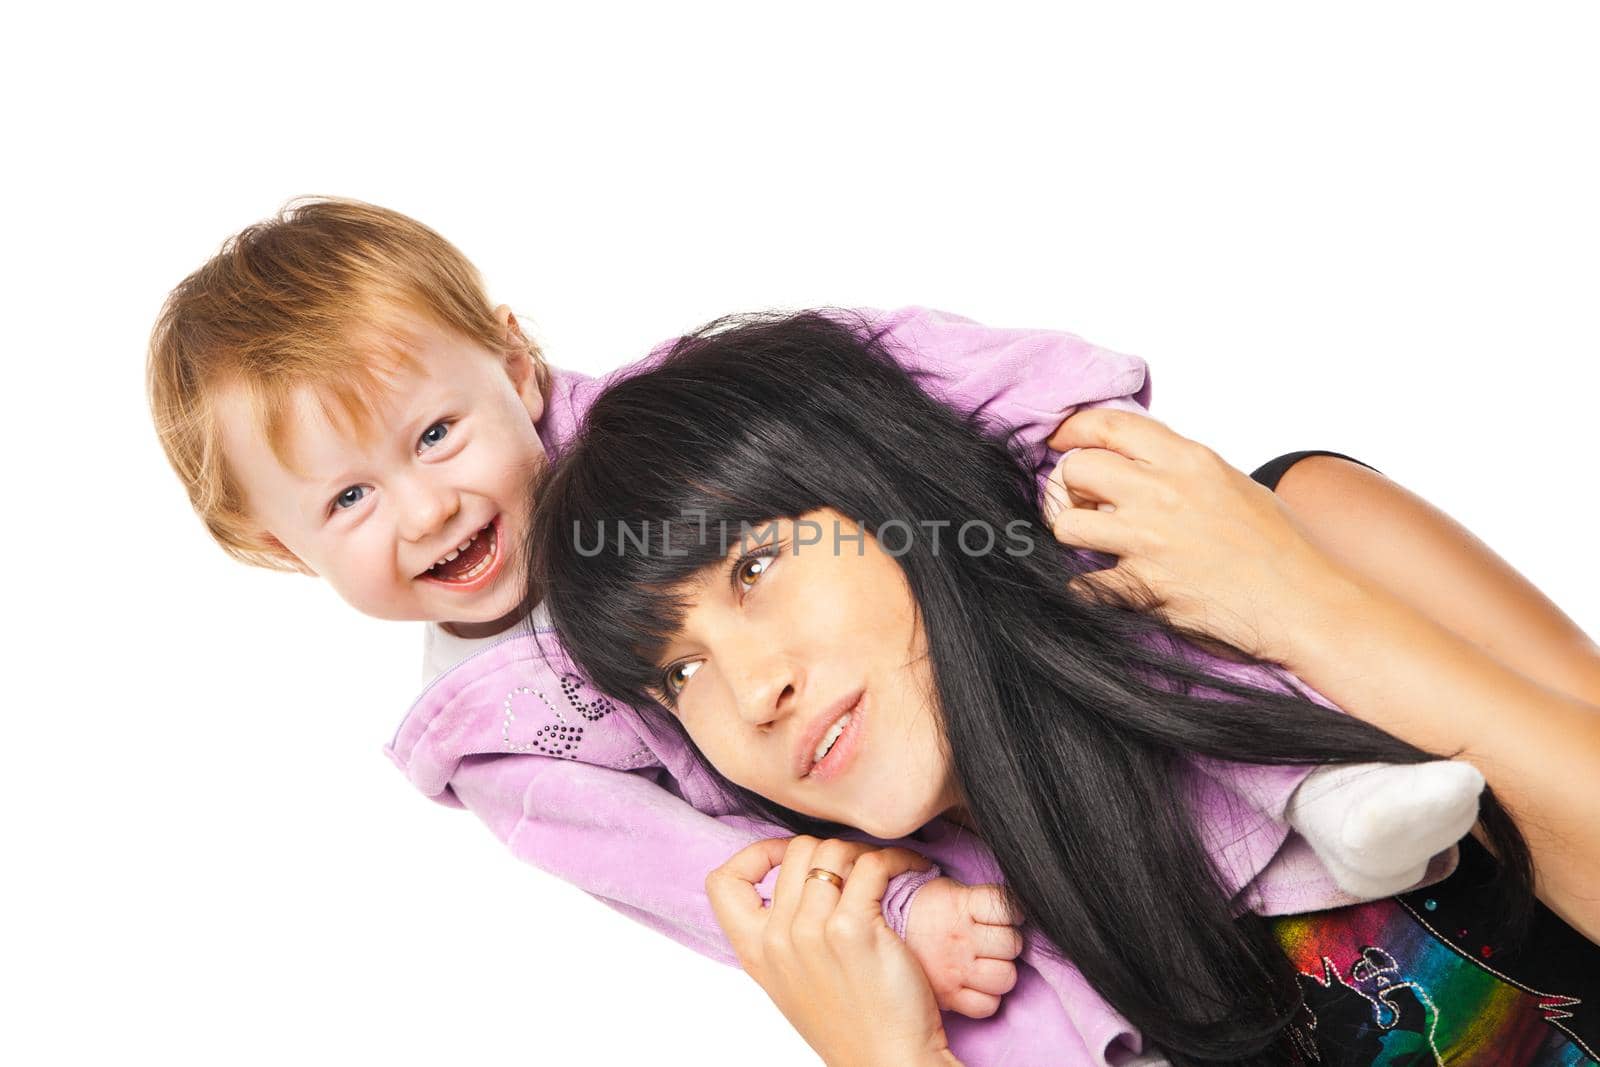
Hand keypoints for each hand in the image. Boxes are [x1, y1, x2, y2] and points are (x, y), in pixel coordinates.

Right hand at [707, 836, 959, 1066]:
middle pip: (796, 849)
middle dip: (831, 849)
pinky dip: (898, 860)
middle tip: (859, 867)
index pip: (721, 880)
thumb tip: (792, 881)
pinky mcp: (854, 930)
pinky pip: (873, 865)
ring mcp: (813, 932)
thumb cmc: (849, 1023)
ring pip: (834, 850)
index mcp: (755, 951)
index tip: (788, 858)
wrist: (887, 1062)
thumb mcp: (790, 981)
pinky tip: (914, 870)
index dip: (756, 855)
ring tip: (889, 869)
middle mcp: (777, 938)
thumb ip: (780, 935)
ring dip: (867, 853)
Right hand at [902, 877, 1023, 1017]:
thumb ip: (977, 898)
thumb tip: (1012, 909)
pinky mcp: (949, 996)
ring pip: (1005, 977)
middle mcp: (958, 938)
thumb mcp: (946, 889)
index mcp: (959, 905)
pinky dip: (987, 998)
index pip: (1008, 909)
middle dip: (1007, 943)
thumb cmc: (921, 909)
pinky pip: (987, 1005)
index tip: (1003, 917)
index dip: (1013, 913)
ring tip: (986, 963)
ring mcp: (954, 969)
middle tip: (992, 941)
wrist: (879, 931)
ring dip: (1001, 971)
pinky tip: (977, 985)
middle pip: (1012, 944)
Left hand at [1042, 408, 1345, 663]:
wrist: (1302, 603)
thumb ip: (1183, 469)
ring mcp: (1149, 541)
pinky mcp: (1143, 587)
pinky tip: (1101, 586)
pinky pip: (1083, 583)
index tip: (1061, 442)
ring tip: (1091, 543)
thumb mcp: (1233, 482)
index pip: (1109, 426)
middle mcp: (1162, 493)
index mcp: (1188, 460)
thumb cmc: (1279, 546)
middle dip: (1067, 485)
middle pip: (1075, 470)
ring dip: (1071, 533)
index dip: (1073, 431)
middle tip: (1080, 502)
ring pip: (1066, 523)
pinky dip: (1085, 587)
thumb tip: (1139, 463)